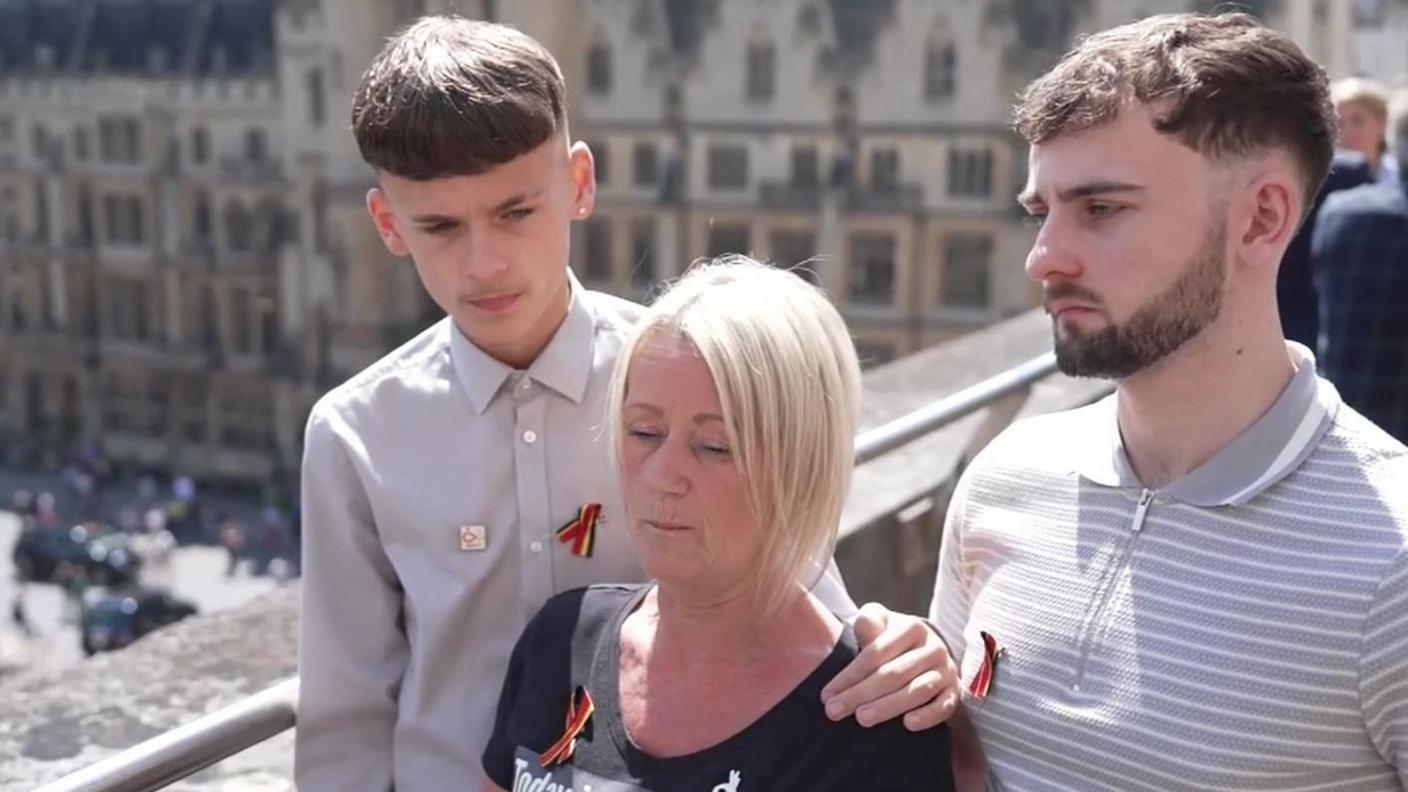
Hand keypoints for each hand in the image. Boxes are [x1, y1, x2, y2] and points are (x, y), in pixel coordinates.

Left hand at [820, 602, 958, 729]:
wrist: (924, 648)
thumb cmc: (891, 637)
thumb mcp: (879, 621)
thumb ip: (869, 621)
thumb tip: (865, 630)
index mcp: (912, 627)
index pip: (877, 652)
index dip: (850, 674)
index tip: (827, 694)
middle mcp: (933, 648)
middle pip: (894, 673)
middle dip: (861, 693)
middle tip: (835, 711)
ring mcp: (946, 670)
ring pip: (918, 690)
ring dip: (889, 706)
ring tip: (862, 719)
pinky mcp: (954, 692)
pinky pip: (945, 706)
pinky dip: (928, 716)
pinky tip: (908, 724)